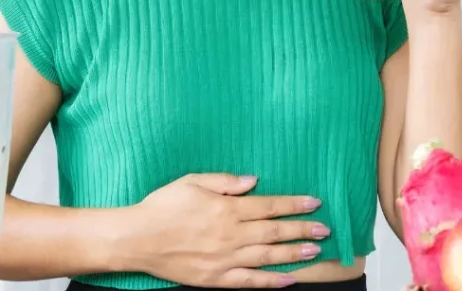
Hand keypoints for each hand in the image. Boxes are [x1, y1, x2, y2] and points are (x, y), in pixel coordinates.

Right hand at [121, 173, 327, 287]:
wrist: (137, 238)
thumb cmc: (163, 206)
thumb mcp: (192, 180)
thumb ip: (225, 180)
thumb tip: (253, 181)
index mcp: (227, 208)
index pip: (270, 206)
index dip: (294, 204)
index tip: (314, 203)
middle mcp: (231, 234)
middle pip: (275, 232)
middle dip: (302, 230)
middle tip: (324, 229)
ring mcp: (225, 259)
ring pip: (268, 257)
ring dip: (293, 254)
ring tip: (315, 251)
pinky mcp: (216, 279)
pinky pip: (249, 282)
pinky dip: (271, 282)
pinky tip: (289, 280)